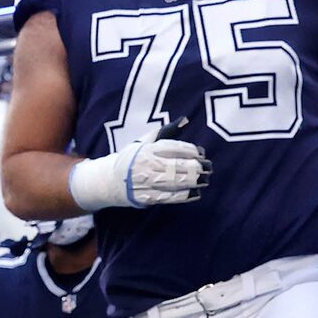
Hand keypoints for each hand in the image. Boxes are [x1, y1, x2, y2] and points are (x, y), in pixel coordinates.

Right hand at [70, 135, 209, 209]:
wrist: (110, 180)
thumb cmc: (132, 158)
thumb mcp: (144, 141)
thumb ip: (166, 132)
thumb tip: (185, 120)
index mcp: (147, 149)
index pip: (172, 148)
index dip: (189, 150)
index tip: (200, 152)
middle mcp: (146, 165)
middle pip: (175, 166)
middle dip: (194, 167)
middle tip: (207, 167)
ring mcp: (146, 182)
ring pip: (174, 182)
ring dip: (192, 182)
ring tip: (204, 180)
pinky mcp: (147, 197)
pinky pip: (168, 197)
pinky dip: (184, 196)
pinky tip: (195, 193)